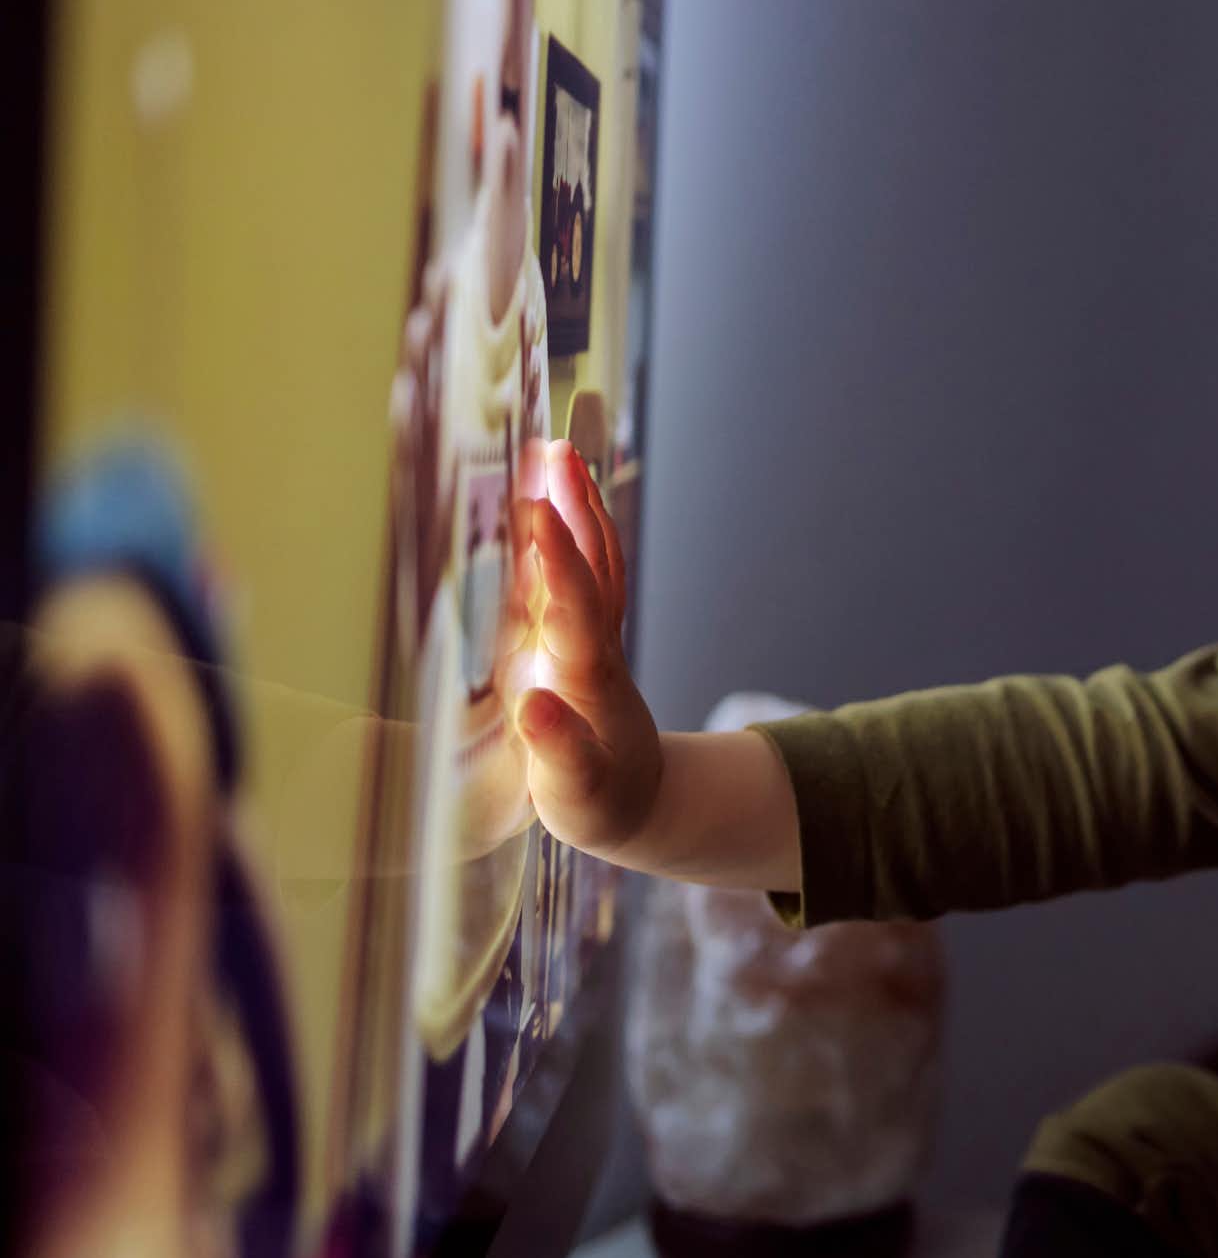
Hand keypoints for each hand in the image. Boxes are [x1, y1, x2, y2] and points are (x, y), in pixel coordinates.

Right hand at [504, 438, 662, 856]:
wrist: (643, 805)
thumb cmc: (602, 804)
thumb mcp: (578, 794)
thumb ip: (557, 752)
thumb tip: (533, 704)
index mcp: (588, 680)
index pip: (574, 607)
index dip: (556, 558)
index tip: (535, 507)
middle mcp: (595, 648)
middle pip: (591, 568)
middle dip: (573, 510)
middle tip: (551, 451)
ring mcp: (594, 639)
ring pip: (593, 563)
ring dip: (578, 508)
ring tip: (556, 453)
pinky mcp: (585, 640)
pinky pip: (582, 575)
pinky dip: (571, 533)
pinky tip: (555, 499)